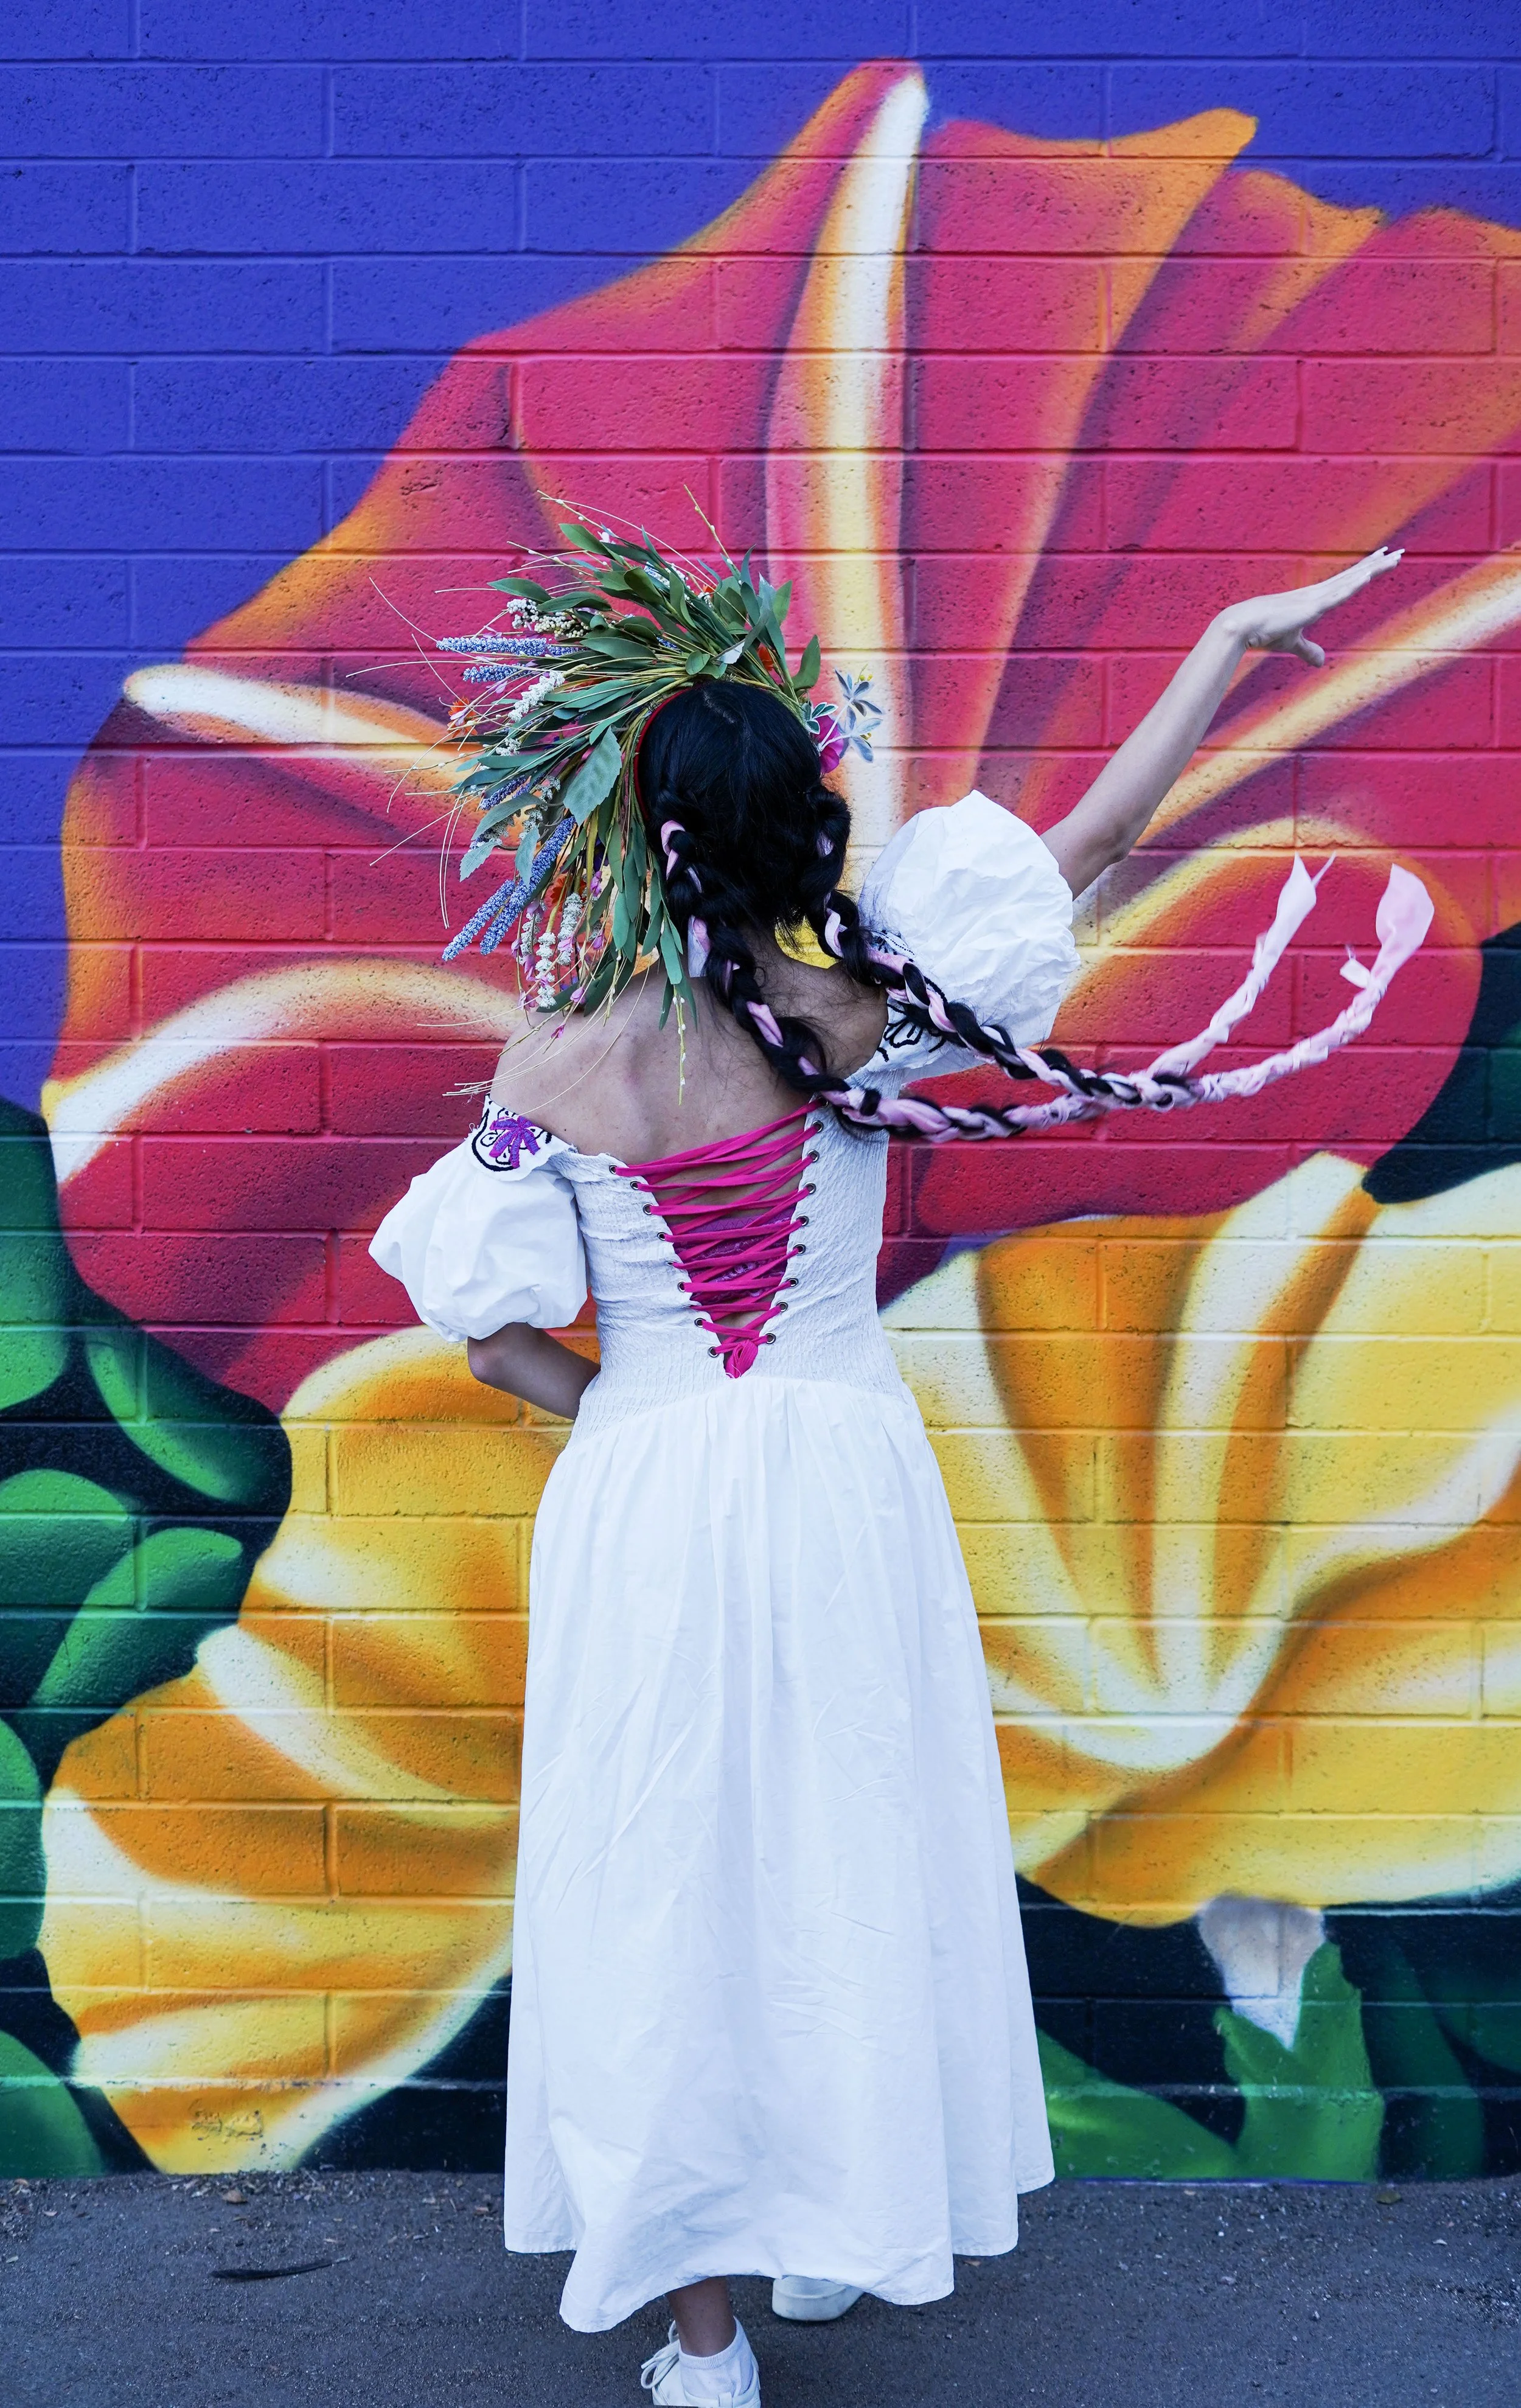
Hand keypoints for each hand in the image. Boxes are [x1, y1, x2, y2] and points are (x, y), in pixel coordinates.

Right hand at [1216, 545, 1403, 668]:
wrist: (1244, 624)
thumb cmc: (1266, 631)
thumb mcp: (1292, 642)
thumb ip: (1308, 650)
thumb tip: (1320, 663)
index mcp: (1316, 597)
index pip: (1347, 581)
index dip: (1366, 570)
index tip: (1382, 560)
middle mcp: (1319, 592)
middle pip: (1355, 575)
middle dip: (1378, 564)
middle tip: (1399, 552)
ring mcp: (1316, 597)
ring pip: (1351, 580)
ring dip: (1373, 569)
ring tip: (1394, 558)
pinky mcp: (1311, 606)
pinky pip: (1336, 595)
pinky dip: (1352, 587)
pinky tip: (1368, 577)